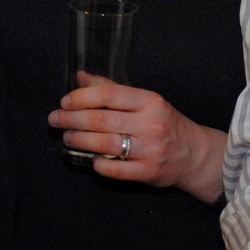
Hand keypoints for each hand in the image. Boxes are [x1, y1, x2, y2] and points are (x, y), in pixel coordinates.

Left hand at [47, 72, 225, 202]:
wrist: (194, 154)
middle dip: (71, 119)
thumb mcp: (144, 101)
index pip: (108, 94)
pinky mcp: (148, 172)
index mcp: (149, 101)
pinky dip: (97, 164)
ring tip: (67, 138)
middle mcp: (150, 124)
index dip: (80, 97)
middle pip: (100, 119)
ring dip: (78, 140)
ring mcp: (149, 149)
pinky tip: (90, 159)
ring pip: (103, 144)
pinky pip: (114, 169)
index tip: (64, 102)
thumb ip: (112, 89)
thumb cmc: (164, 123)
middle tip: (55, 120)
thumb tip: (81, 77)